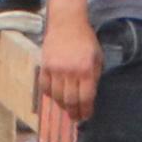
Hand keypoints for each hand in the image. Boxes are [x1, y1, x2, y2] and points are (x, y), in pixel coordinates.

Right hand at [35, 21, 102, 141]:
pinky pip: (45, 87)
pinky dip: (50, 95)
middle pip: (70, 100)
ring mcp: (56, 69)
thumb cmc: (85, 40)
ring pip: (57, 96)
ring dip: (62, 105)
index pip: (86, 98)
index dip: (86, 110)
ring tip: (66, 108)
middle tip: (76, 117)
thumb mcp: (97, 57)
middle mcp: (70, 72)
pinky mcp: (45, 66)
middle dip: (74, 112)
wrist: (67, 23)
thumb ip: (93, 76)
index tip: (86, 116)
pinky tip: (55, 97)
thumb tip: (89, 96)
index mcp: (86, 70)